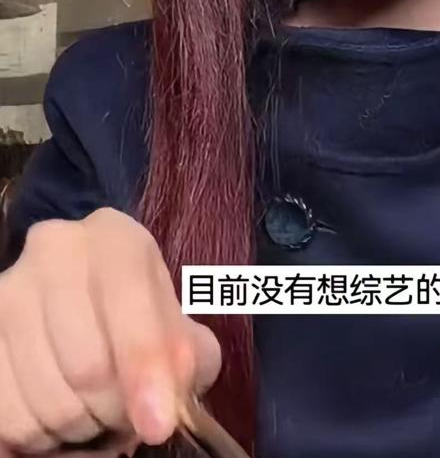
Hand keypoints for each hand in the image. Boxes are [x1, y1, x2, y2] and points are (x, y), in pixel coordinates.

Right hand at [0, 208, 220, 454]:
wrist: (77, 299)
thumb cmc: (136, 316)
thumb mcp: (175, 325)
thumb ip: (186, 357)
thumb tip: (168, 400)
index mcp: (113, 239)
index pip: (128, 301)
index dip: (144, 366)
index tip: (158, 423)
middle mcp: (54, 251)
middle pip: (87, 364)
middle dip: (115, 410)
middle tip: (126, 416)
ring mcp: (9, 290)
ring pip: (46, 398)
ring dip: (78, 426)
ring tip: (93, 411)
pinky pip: (8, 413)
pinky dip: (38, 436)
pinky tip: (57, 416)